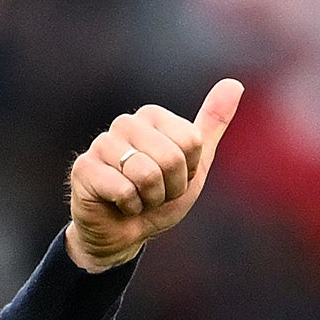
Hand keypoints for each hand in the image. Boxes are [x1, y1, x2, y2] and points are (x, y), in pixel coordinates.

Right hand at [66, 78, 241, 272]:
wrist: (123, 234)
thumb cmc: (157, 199)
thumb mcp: (194, 164)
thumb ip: (211, 125)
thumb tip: (234, 84)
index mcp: (151, 116)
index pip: (191, 142)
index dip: (188, 172)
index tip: (172, 180)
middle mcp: (125, 123)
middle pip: (171, 158)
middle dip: (169, 188)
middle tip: (153, 194)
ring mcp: (101, 144)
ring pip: (146, 174)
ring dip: (149, 199)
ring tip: (137, 199)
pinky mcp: (84, 169)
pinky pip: (124, 190)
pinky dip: (129, 207)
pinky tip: (118, 205)